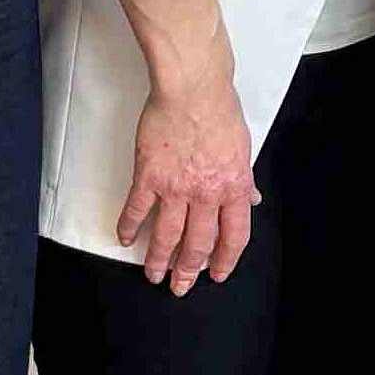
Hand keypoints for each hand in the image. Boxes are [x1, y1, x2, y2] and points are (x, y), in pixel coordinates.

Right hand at [116, 81, 257, 293]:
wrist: (193, 89)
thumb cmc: (219, 110)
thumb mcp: (242, 148)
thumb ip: (243, 178)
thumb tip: (251, 198)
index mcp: (233, 187)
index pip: (234, 236)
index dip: (225, 260)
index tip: (217, 273)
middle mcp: (205, 194)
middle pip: (197, 244)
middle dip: (188, 270)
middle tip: (181, 285)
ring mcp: (175, 188)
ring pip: (166, 236)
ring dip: (158, 260)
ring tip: (153, 274)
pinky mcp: (149, 177)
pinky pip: (137, 210)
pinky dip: (128, 227)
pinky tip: (124, 238)